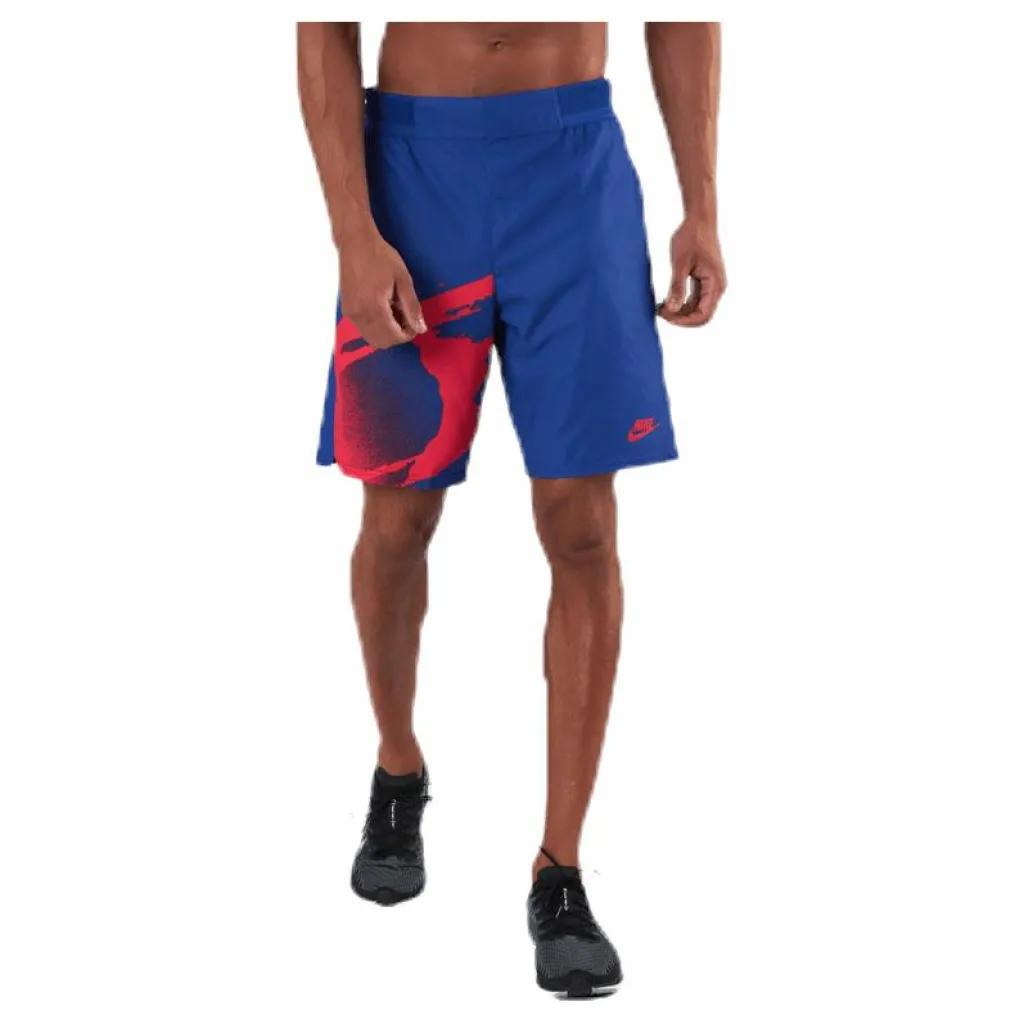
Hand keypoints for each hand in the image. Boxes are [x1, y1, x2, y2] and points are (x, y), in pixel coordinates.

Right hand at [339, 227, 426, 348]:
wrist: (355, 243)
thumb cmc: (381, 257)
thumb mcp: (403, 280)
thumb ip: (412, 307)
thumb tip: (420, 328)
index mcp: (375, 307)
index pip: (394, 336)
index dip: (408, 334)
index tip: (414, 321)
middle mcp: (360, 315)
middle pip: (382, 342)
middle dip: (398, 335)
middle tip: (405, 317)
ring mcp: (351, 314)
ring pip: (372, 339)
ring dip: (387, 333)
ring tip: (395, 313)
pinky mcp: (347, 310)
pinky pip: (364, 330)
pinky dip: (376, 328)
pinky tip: (383, 310)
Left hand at [658, 218, 726, 327]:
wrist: (699, 219)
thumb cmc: (691, 236)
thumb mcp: (680, 262)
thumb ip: (677, 287)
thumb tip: (672, 309)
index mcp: (715, 284)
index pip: (702, 315)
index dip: (683, 320)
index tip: (665, 314)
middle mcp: (716, 288)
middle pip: (700, 315)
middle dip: (680, 318)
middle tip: (660, 311)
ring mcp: (711, 285)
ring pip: (696, 309)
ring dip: (679, 311)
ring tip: (660, 306)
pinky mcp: (704, 281)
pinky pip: (694, 300)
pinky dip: (681, 303)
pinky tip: (666, 300)